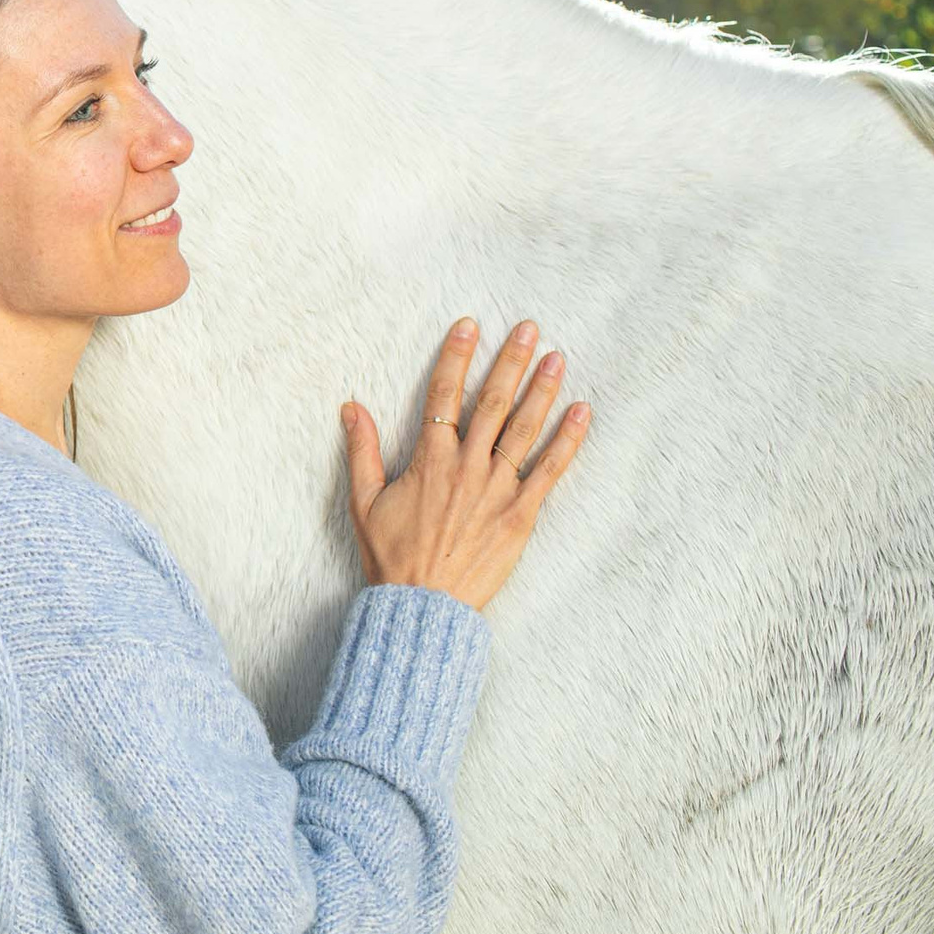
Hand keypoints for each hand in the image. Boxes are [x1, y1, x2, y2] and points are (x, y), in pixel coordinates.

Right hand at [338, 317, 591, 612]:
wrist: (423, 606)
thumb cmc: (391, 556)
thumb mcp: (364, 501)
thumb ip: (362, 450)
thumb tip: (351, 407)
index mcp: (430, 460)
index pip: (443, 395)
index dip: (457, 357)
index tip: (470, 326)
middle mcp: (467, 467)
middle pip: (492, 402)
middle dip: (511, 361)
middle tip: (529, 328)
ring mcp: (498, 489)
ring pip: (524, 429)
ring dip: (542, 390)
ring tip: (557, 358)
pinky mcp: (522, 515)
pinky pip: (550, 471)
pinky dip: (568, 440)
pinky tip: (581, 412)